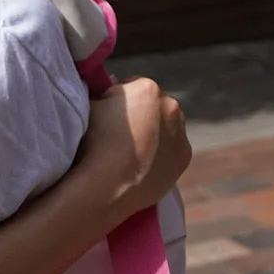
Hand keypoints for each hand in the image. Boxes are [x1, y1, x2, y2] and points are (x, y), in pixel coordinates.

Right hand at [78, 77, 191, 220]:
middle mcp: (171, 107)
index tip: (109, 117)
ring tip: (132, 155)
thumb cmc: (94, 145)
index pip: (133, 86)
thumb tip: (108, 91)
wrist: (107, 187)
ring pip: (167, 129)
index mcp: (147, 89)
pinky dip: (161, 157)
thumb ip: (101, 93)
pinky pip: (172, 152)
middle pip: (154, 107)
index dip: (118, 102)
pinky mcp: (183, 159)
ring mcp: (180, 134)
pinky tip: (143, 168)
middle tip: (120, 138)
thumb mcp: (90, 107)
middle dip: (141, 117)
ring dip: (154, 136)